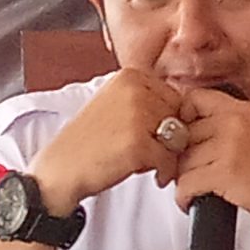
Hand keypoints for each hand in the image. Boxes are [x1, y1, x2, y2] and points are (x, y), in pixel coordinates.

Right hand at [27, 69, 183, 209]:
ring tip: (150, 161)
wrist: (61, 168)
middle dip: (171, 137)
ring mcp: (137, 115)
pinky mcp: (137, 143)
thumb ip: (147, 100)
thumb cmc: (89, 141)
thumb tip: (188, 109)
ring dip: (170, 154)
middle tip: (152, 151)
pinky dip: (164, 171)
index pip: (175, 96)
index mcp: (130, 76)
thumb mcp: (115, 104)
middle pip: (180, 115)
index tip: (154, 135)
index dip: (169, 120)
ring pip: (179, 137)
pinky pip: (170, 159)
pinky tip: (150, 174)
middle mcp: (135, 89)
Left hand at [174, 88, 249, 233]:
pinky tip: (192, 202)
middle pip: (182, 133)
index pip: (193, 98)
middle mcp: (233, 122)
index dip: (180, 118)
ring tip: (192, 191)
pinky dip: (184, 197)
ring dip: (182, 181)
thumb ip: (226, 128)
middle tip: (183, 172)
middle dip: (179, 157)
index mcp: (241, 109)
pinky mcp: (226, 172)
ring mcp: (229, 146)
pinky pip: (186, 184)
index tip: (181, 138)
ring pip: (182, 161)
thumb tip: (186, 137)